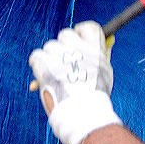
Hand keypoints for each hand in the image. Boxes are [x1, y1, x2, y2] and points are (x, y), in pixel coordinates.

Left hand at [29, 21, 120, 143]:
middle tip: (65, 66)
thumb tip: (108, 41)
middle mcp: (79, 47)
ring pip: (49, 47)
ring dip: (50, 60)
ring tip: (57, 79)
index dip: (81, 33)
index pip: (88, 27)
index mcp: (96, 49)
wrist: (82, 116)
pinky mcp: (44, 62)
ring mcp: (60, 54)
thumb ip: (101, 56)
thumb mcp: (104, 74)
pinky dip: (38, 67)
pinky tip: (44, 79)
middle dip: (63, 48)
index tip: (77, 42)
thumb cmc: (95, 99)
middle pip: (66, 34)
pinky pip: (36, 56)